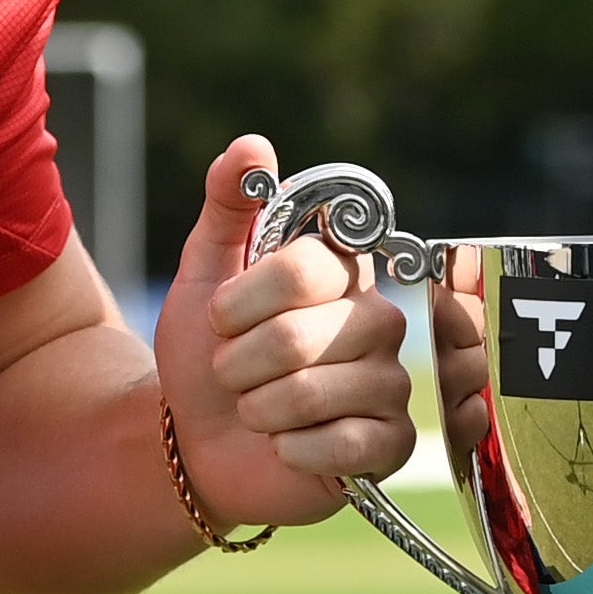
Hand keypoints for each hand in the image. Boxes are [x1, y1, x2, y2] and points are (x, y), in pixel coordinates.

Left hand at [156, 139, 415, 525]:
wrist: (200, 441)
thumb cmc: (209, 354)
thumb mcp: (205, 274)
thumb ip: (229, 206)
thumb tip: (253, 145)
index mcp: (343, 272)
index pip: (303, 267)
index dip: (242, 301)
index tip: (220, 318)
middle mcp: (379, 320)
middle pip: (295, 337)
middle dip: (238, 364)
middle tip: (234, 373)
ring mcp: (391, 382)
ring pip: (309, 394)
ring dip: (257, 409)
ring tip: (257, 409)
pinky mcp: (392, 443)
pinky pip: (339, 445)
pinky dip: (290, 449)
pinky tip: (286, 446)